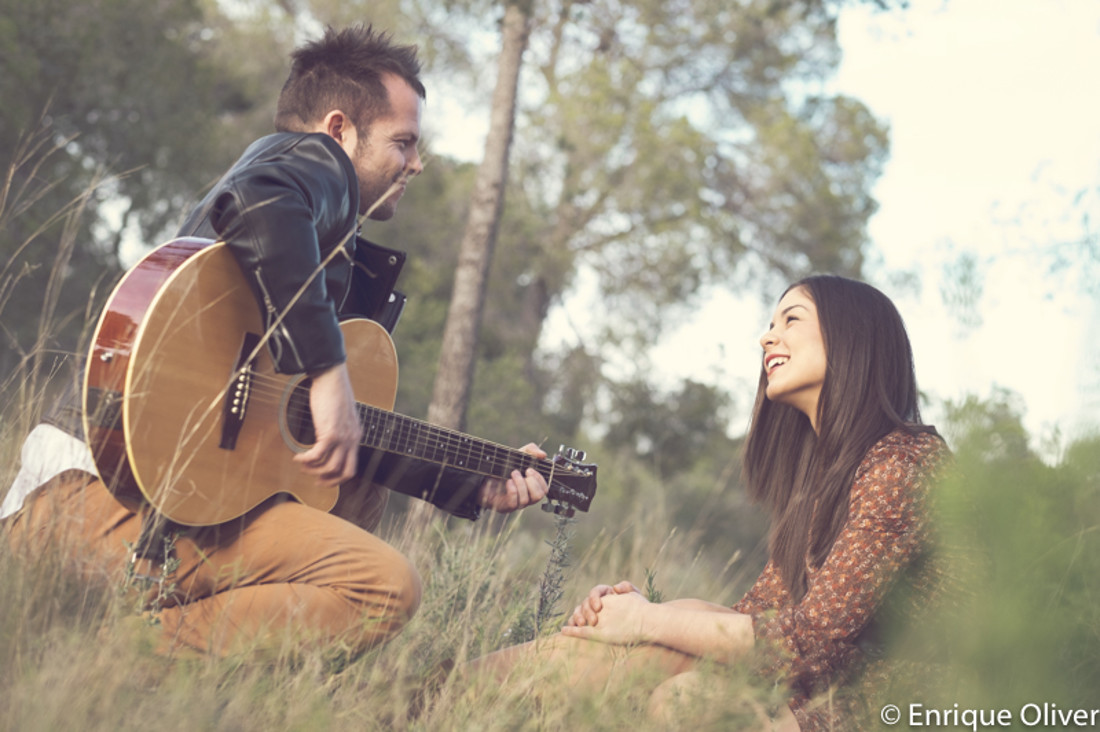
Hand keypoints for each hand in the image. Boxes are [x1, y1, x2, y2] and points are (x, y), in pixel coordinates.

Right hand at [293, 362, 361, 485]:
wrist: (332, 377)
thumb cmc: (333, 392)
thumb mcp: (340, 415)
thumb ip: (338, 428)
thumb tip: (326, 437)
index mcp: (356, 436)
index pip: (352, 465)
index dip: (338, 477)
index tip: (324, 477)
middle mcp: (352, 439)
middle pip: (347, 473)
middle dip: (330, 481)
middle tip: (315, 480)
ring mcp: (343, 437)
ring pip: (331, 467)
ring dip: (314, 471)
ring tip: (302, 465)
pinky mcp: (330, 433)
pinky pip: (317, 456)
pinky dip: (305, 460)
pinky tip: (298, 457)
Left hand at [477, 443, 548, 512]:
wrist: (484, 476)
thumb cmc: (503, 468)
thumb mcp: (518, 456)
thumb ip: (531, 451)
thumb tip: (543, 455)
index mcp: (532, 488)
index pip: (544, 490)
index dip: (540, 479)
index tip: (530, 469)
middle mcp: (526, 497)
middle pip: (538, 496)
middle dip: (532, 482)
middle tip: (522, 471)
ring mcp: (516, 503)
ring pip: (525, 500)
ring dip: (520, 483)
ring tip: (512, 473)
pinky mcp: (505, 507)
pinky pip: (513, 502)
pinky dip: (512, 490)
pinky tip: (508, 482)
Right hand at [566, 581, 641, 627]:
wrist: (644, 623)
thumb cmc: (639, 609)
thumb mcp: (636, 598)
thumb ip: (628, 588)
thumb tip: (615, 587)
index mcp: (607, 593)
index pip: (596, 591)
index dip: (594, 598)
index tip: (598, 607)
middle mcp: (597, 602)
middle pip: (586, 602)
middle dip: (587, 611)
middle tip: (593, 622)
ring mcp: (592, 613)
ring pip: (579, 611)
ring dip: (577, 617)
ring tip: (581, 625)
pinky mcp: (589, 625)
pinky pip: (577, 623)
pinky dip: (572, 625)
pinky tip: (571, 629)